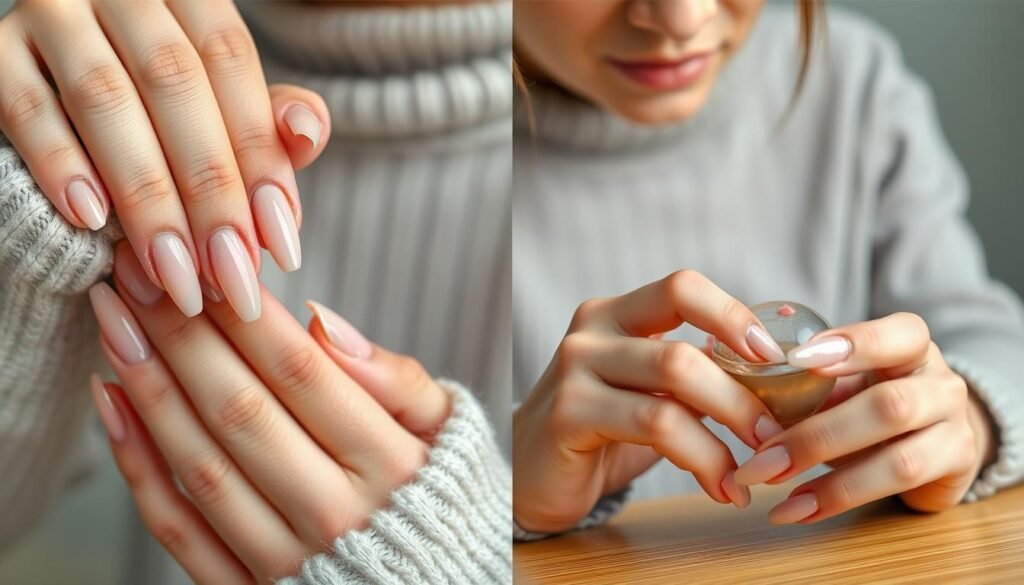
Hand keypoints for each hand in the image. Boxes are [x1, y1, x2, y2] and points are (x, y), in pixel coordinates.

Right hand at [0, 0, 329, 319]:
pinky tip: (92, 222)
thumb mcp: (228, 110)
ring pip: (104, 99)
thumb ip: (269, 123)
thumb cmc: (170, 114)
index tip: (282, 244)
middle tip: (229, 275)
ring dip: (145, 196)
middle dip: (209, 190)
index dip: (259, 156)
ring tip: (173, 272)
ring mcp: (53, 14)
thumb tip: (307, 134)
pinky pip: (26, 107)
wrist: (70, 94)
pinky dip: (61, 166)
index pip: (229, 62)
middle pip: (173, 83)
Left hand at [87, 242, 450, 582]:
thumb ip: (395, 378)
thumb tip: (322, 320)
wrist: (434, 584)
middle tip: (135, 274)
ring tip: (114, 324)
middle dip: (179, 334)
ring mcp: (286, 561)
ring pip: (200, 466)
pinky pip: (178, 531)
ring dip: (148, 388)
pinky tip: (114, 404)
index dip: (243, 314)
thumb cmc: (437, 495)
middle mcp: (335, 514)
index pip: (303, 373)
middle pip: (241, 411)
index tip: (201, 262)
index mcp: (390, 464)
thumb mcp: (445, 429)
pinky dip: (137, 466)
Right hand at [513, 270, 786, 533]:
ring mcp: (575, 369)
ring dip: (727, 429)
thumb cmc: (599, 435)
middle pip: (684, 350)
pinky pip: (654, 426)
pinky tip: (720, 487)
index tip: (775, 358)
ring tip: (753, 470)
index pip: (682, 288)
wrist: (528, 477)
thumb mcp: (649, 395)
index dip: (732, 315)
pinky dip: (701, 460)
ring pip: (673, 385)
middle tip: (777, 435)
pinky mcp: (569, 413)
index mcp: (615, 316)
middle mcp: (591, 332)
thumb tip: (777, 376)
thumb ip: (694, 376)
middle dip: (743, 397)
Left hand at [733, 312, 996, 523]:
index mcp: (909, 345)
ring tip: (770, 485)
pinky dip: (838, 498)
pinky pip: (898, 484)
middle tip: (759, 454)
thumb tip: (710, 357)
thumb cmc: (866, 400)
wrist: (931, 439)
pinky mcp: (954, 465)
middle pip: (889, 403)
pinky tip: (795, 509)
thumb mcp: (838, 381)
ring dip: (826, 475)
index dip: (852, 345)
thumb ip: (795, 375)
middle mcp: (940, 381)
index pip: (896, 334)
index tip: (797, 358)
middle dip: (816, 434)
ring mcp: (953, 425)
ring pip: (897, 453)